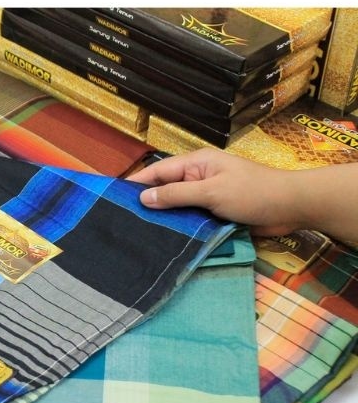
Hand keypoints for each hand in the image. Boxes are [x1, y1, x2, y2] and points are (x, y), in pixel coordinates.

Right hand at [127, 148, 299, 235]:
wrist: (290, 207)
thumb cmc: (252, 193)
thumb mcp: (211, 192)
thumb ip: (176, 194)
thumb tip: (143, 198)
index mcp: (196, 163)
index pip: (157, 171)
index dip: (136, 182)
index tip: (112, 196)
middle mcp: (198, 177)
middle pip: (164, 188)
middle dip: (146, 202)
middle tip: (120, 221)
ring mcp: (206, 195)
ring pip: (176, 206)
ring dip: (162, 217)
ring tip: (136, 233)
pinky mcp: (214, 212)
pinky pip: (189, 218)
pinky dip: (178, 226)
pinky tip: (163, 239)